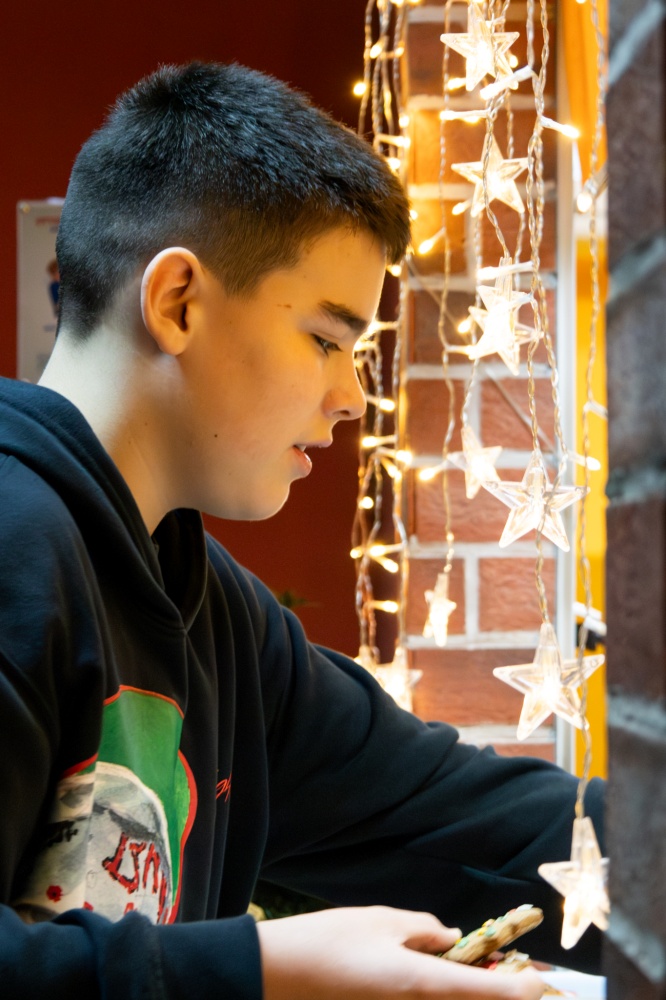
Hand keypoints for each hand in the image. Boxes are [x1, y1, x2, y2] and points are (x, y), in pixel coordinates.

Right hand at [257, 904, 544, 998]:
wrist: (280, 976)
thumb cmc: (329, 941)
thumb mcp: (382, 920)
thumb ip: (424, 929)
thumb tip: (452, 939)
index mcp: (421, 983)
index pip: (489, 992)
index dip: (523, 989)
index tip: (544, 982)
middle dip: (502, 995)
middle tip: (521, 978)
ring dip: (475, 995)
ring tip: (485, 974)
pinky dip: (448, 996)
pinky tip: (447, 979)